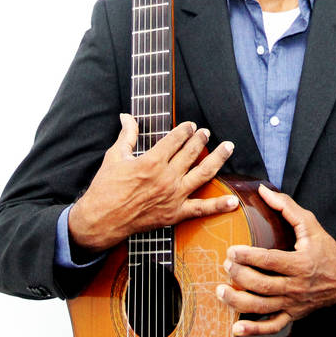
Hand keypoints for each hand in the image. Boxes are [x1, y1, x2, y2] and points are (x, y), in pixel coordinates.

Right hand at [68, 114, 236, 251]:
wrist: (101, 220)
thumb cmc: (105, 188)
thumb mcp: (114, 156)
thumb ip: (127, 135)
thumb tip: (127, 116)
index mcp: (152, 161)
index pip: (175, 139)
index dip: (186, 130)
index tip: (191, 125)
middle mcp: (167, 177)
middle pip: (191, 153)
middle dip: (201, 139)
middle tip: (206, 132)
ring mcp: (173, 196)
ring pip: (203, 174)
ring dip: (218, 159)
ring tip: (228, 147)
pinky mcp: (175, 214)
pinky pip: (201, 209)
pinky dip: (219, 206)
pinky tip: (233, 200)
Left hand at [216, 184, 335, 335]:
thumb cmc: (325, 249)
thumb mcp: (310, 224)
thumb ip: (286, 206)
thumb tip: (263, 190)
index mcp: (300, 263)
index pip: (271, 261)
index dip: (249, 257)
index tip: (231, 250)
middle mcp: (296, 286)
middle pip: (263, 285)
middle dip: (240, 276)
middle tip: (225, 265)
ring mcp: (293, 303)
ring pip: (263, 308)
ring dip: (239, 302)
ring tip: (221, 291)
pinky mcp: (292, 315)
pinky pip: (272, 327)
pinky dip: (254, 330)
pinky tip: (236, 328)